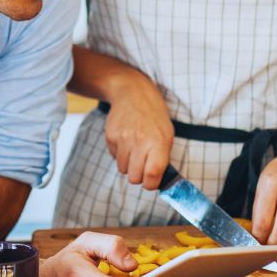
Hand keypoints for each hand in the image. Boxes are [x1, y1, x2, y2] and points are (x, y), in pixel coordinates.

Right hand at [103, 75, 173, 189]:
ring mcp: (123, 139)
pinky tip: (126, 140)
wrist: (132, 92)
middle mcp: (140, 141)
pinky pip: (114, 158)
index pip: (152, 176)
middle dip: (139, 176)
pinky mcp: (110, 137)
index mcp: (158, 142)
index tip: (152, 181)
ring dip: (129, 164)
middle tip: (143, 165)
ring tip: (135, 149)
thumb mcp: (167, 134)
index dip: (151, 184)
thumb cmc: (154, 116)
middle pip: (134, 178)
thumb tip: (158, 181)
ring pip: (123, 170)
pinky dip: (120, 154)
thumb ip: (163, 158)